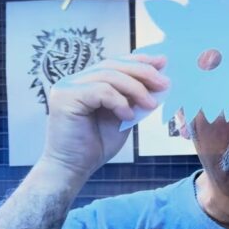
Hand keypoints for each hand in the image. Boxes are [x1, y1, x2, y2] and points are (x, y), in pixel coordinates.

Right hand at [39, 54, 167, 176]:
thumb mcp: (123, 117)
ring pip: (109, 75)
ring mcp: (67, 86)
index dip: (139, 60)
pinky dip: (119, 102)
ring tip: (151, 104)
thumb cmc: (96, 145)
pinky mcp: (65, 96)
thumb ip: (135, 99)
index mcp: (87, 81)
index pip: (115, 63)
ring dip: (135, 88)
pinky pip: (101, 91)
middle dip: (142, 71)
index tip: (163, 62)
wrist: (73, 169)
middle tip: (164, 82)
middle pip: (113, 65)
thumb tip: (160, 82)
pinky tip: (127, 117)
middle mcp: (74, 80)